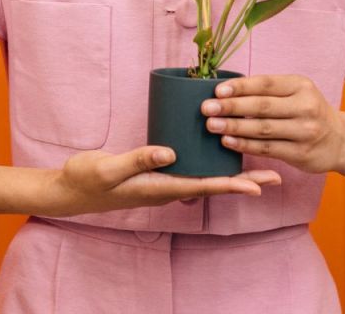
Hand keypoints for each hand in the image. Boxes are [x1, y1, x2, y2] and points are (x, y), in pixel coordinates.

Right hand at [41, 146, 281, 216]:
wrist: (69, 190)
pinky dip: (207, 164)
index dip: (233, 184)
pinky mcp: (153, 173)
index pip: (204, 186)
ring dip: (229, 173)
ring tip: (254, 163)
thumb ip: (137, 160)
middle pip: (212, 184)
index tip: (260, 185)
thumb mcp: (108, 169)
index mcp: (159, 187)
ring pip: (203, 178)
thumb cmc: (86, 180)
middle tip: (275, 175)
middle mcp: (166, 187)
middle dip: (242, 180)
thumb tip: (170, 153)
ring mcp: (160, 182)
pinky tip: (213, 153)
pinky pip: (189, 170)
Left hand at [201, 74, 344, 173]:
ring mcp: (305, 132)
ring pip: (263, 129)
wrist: (341, 141)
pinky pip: (267, 148)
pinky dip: (245, 145)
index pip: (265, 84)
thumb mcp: (295, 92)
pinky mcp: (302, 153)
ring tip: (211, 125)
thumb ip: (267, 90)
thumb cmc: (306, 110)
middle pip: (262, 106)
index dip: (240, 87)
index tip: (217, 91)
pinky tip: (227, 141)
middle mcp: (306, 107)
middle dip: (231, 107)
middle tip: (206, 108)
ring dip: (234, 127)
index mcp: (301, 86)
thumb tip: (224, 90)